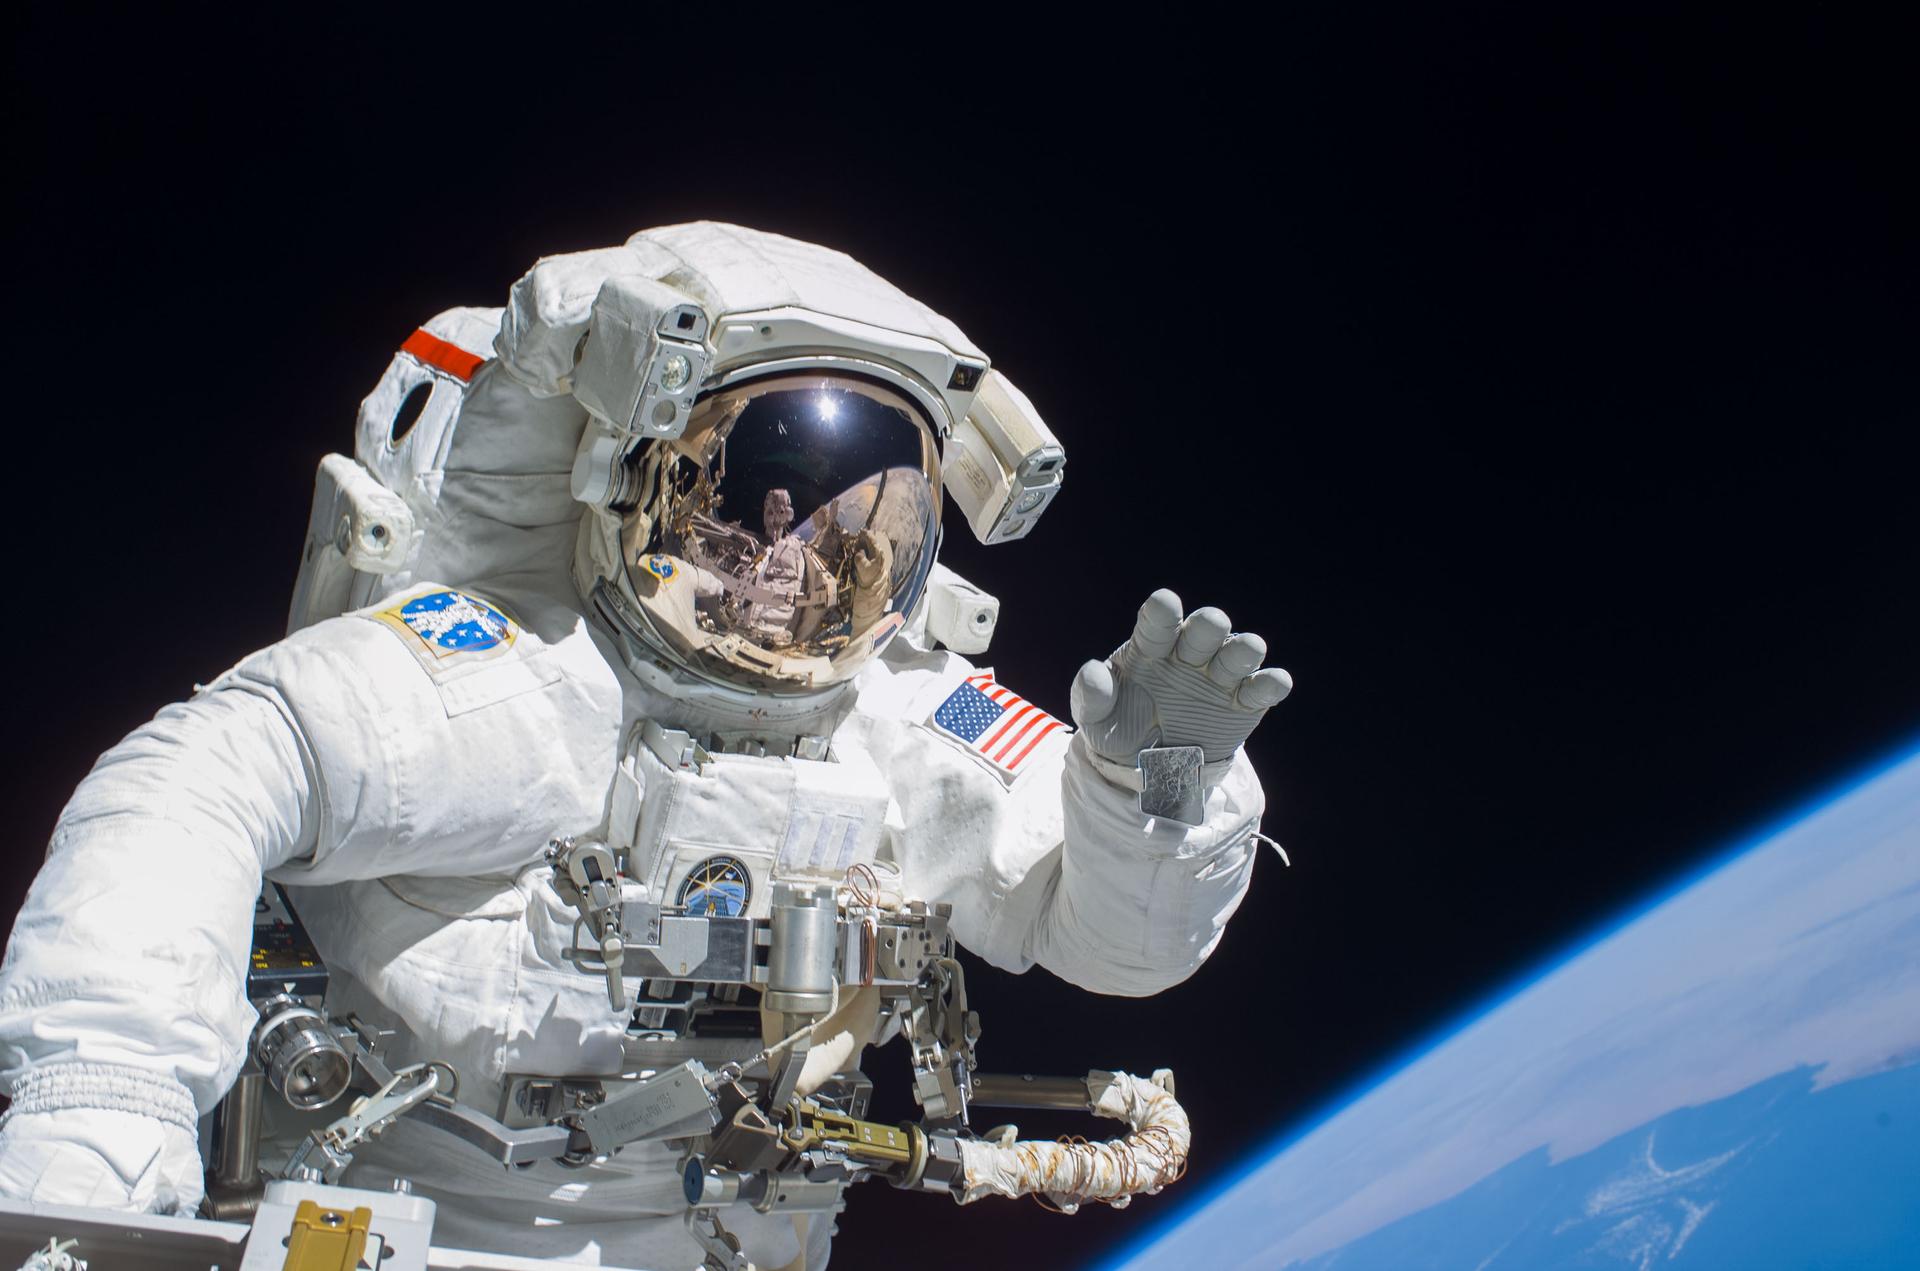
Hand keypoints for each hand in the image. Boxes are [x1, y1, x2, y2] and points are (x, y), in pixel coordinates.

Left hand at [1070, 590, 1290, 770]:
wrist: (1149, 770)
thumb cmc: (1120, 729)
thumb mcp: (1096, 719)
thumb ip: (1091, 696)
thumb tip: (1092, 673)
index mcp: (1151, 646)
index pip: (1158, 621)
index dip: (1162, 611)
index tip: (1164, 603)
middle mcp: (1190, 652)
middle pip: (1205, 629)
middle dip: (1209, 626)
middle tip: (1209, 626)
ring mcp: (1220, 676)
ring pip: (1239, 651)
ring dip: (1243, 650)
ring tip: (1243, 653)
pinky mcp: (1245, 703)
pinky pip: (1263, 688)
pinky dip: (1271, 683)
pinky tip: (1274, 682)